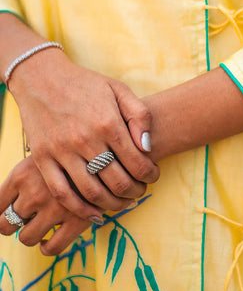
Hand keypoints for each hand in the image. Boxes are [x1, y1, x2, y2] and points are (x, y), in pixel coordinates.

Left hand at [0, 156, 92, 255]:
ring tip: (41, 225)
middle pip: (6, 224)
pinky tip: (50, 238)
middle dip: (14, 223)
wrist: (108, 149)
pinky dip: (47, 247)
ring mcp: (55, 208)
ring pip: (26, 238)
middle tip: (27, 217)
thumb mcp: (42, 152)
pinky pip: (52, 247)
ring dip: (31, 234)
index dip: (0, 212)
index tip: (10, 210)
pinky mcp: (76, 220)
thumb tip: (5, 206)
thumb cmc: (71, 148)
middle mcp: (34, 192)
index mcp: (21, 174)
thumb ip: (24, 174)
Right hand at [8, 47, 159, 218]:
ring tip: (122, 202)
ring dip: (112, 205)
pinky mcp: (43, 158)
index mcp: (108, 122)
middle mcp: (86, 139)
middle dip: (135, 192)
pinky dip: (80, 209)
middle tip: (140, 190)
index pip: (138, 163)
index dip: (151, 175)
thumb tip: (147, 147)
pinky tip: (94, 213)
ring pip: (92, 192)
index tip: (153, 175)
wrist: (42, 77)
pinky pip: (62, 193)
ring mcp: (62, 151)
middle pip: (118, 183)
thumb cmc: (85, 84)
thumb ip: (139, 115)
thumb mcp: (119, 89)